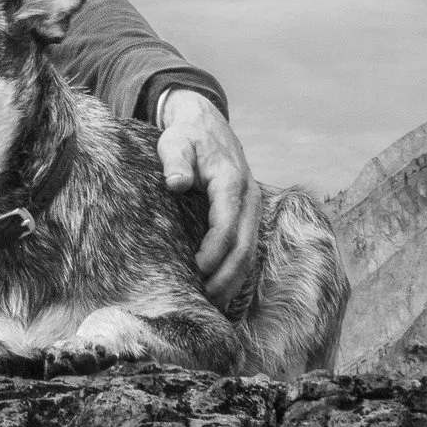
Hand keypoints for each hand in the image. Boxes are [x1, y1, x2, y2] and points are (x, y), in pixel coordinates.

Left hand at [156, 89, 261, 309]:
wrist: (206, 124)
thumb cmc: (186, 136)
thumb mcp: (175, 142)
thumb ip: (176, 161)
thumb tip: (177, 183)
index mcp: (231, 182)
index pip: (227, 224)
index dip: (215, 250)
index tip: (197, 269)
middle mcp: (249, 198)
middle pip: (245, 245)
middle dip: (227, 275)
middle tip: (206, 299)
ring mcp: (252, 208)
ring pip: (251, 251)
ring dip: (234, 278)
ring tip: (213, 303)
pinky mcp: (248, 216)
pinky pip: (248, 247)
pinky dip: (237, 270)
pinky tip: (222, 289)